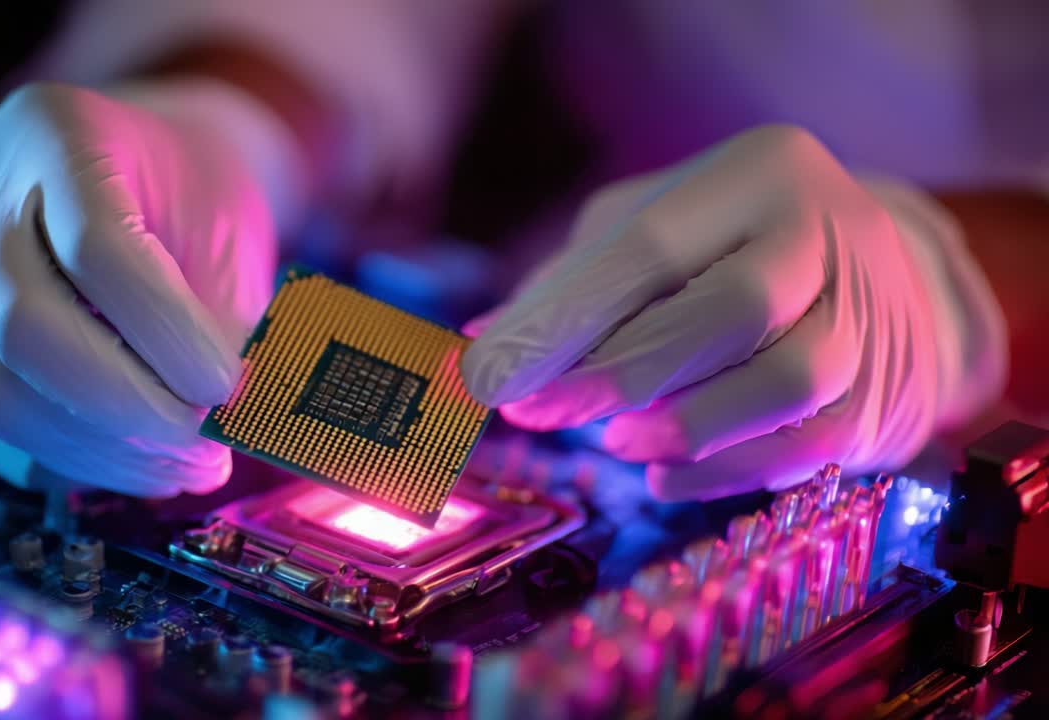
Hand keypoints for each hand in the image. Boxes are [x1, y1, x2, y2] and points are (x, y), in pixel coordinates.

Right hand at [0, 81, 288, 495]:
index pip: (96, 248)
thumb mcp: (225, 227)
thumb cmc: (184, 195)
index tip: (227, 387)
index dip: (166, 334)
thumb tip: (217, 424)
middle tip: (203, 452)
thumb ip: (222, 315)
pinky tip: (129, 465)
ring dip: (95, 451)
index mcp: (56, 132)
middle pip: (22, 326)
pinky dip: (59, 458)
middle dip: (125, 410)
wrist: (126, 170)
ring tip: (179, 468)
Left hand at [462, 125, 1005, 499]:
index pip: (649, 248)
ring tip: (617, 442)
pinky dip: (719, 474)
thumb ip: (568, 282)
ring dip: (683, 425)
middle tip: (539, 415)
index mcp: (761, 172)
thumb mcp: (651, 230)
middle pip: (730, 310)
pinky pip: (805, 449)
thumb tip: (478, 344)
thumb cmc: (730, 248)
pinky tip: (660, 475)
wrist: (881, 281)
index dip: (561, 320)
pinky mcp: (880, 400)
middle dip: (618, 373)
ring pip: (786, 381)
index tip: (486, 377)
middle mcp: (828, 232)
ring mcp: (869, 317)